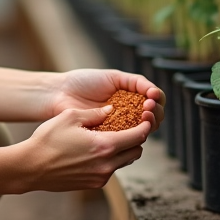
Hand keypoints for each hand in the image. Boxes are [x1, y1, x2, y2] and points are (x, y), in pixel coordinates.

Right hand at [17, 106, 150, 191]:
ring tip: (112, 138)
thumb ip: (94, 113)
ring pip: (124, 162)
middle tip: (129, 127)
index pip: (138, 136)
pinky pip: (110, 170)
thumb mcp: (70, 117)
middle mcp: (107, 164)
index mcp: (105, 146)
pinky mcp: (93, 185)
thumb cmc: (48, 140)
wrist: (31, 167)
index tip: (146, 119)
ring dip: (123, 150)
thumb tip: (111, 110)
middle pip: (136, 152)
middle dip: (136, 139)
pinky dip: (110, 160)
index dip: (145, 126)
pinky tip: (96, 151)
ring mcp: (101, 177)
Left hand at [47, 69, 164, 130]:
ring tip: (143, 115)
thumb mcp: (114, 77)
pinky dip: (133, 135)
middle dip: (156, 113)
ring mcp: (120, 127)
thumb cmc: (85, 82)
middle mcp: (129, 113)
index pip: (155, 101)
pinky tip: (133, 128)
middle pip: (154, 118)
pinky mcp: (110, 140)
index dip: (157, 100)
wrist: (61, 93)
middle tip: (147, 108)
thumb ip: (135, 82)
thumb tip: (154, 92)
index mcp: (132, 97)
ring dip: (149, 124)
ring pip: (144, 131)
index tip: (151, 97)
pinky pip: (127, 141)